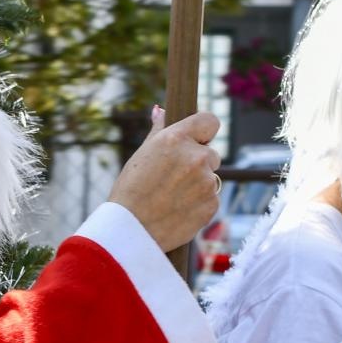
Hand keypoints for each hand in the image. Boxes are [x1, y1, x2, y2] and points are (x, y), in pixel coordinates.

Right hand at [108, 105, 221, 252]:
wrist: (129, 232)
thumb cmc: (129, 191)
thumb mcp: (140, 155)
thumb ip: (158, 131)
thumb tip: (161, 110)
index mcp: (176, 139)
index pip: (210, 121)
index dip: (204, 131)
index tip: (197, 139)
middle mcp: (195, 157)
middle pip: (211, 154)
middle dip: (198, 164)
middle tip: (173, 179)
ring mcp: (206, 182)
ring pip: (210, 178)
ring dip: (197, 185)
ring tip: (171, 198)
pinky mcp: (212, 205)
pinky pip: (211, 199)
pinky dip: (198, 205)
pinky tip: (177, 211)